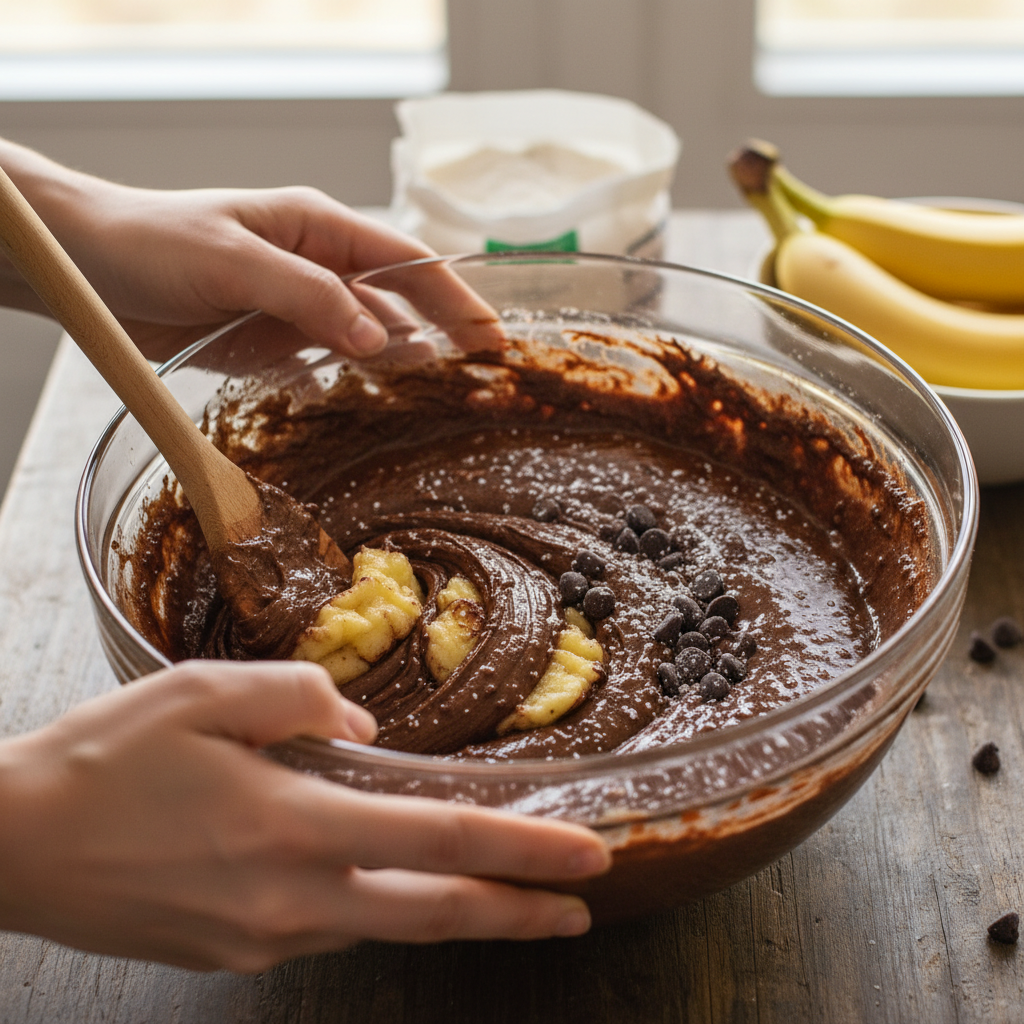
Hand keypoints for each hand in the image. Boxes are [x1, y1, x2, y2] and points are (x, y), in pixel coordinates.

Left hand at [0, 139, 502, 360]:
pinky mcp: (273, 346)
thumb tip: (379, 337)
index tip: (493, 337)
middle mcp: (318, 268)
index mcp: (319, 228)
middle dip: (446, 334)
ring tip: (444, 397)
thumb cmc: (155, 241)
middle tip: (488, 375)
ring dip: (405, 366)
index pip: (405, 262)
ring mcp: (299, 309)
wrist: (89, 269)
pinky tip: (376, 408)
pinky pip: (327, 368)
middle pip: (399, 303)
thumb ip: (308, 296)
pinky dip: (353, 387)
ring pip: (369, 339)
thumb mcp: (234, 260)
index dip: (454, 298)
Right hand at [0, 661, 609, 971]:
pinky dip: (381, 910)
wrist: (9, 847)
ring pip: (385, 926)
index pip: (439, 840)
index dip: (523, 851)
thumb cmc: (103, 760)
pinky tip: (391, 887)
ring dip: (453, 912)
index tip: (587, 859)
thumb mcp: (201, 692)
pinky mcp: (232, 953)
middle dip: (518, 913)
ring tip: (502, 897)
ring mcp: (261, 938)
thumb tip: (365, 725)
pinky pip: (330, 930)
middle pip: (435, 913)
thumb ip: (300, 697)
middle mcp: (289, 899)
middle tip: (582, 911)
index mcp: (290, 827)